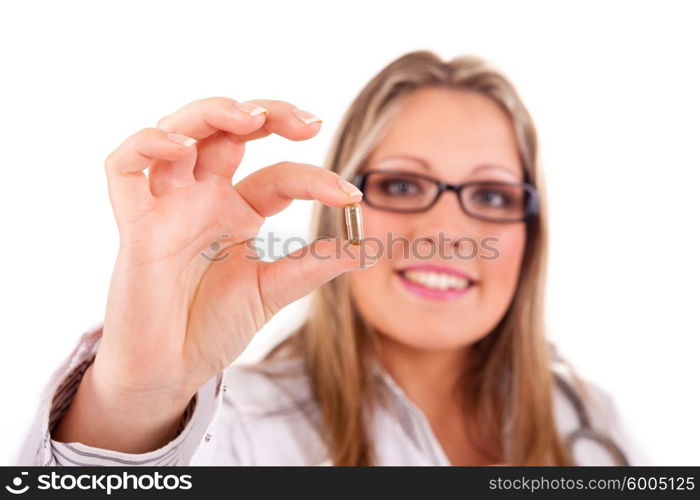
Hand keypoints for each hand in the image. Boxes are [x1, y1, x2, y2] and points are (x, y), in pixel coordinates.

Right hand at [96, 97, 373, 409]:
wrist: (170, 370)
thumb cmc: (212, 327)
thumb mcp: (273, 291)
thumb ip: (313, 265)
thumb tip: (368, 246)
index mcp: (238, 212)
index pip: (279, 176)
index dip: (316, 179)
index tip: (351, 196)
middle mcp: (204, 199)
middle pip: (227, 131)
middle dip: (267, 114)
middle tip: (308, 123)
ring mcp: (168, 206)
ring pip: (178, 132)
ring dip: (212, 113)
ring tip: (251, 117)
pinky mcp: (135, 224)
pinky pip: (123, 168)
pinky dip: (145, 145)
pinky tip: (180, 146)